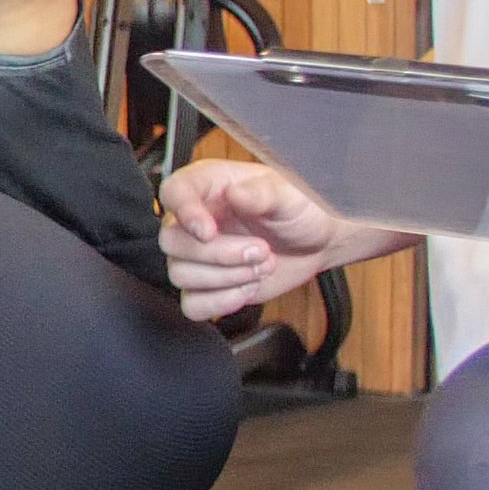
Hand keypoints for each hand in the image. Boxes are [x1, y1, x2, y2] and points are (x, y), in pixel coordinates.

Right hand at [160, 156, 365, 323]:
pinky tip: (248, 287)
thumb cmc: (301, 209)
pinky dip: (222, 302)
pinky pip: (192, 304)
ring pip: (180, 274)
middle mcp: (196, 218)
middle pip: (172, 241)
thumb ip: (262, 192)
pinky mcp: (207, 286)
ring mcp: (198, 255)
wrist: (317, 242)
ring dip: (227, 278)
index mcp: (209, 185)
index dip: (184, 212)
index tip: (209, 231)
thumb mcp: (289, 194)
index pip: (173, 192)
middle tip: (260, 250)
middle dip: (218, 254)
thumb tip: (235, 193)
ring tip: (262, 266)